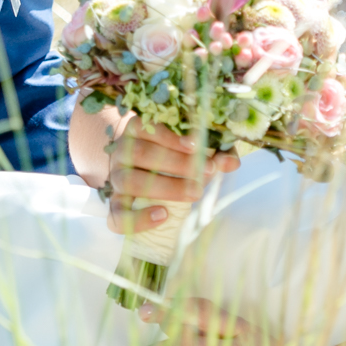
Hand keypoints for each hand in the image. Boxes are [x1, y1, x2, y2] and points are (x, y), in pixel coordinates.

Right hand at [104, 118, 237, 234]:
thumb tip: (232, 163)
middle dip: (176, 164)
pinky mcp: (114, 205)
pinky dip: (138, 218)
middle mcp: (122, 152)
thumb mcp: (192, 150)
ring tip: (193, 194)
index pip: (146, 127)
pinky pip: (117, 215)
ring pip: (129, 181)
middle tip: (206, 173)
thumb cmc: (171, 156)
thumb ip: (212, 152)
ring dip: (164, 188)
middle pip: (141, 154)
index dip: (170, 137)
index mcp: (137, 130)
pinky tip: (163, 216)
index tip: (196, 146)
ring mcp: (115, 179)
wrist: (140, 173)